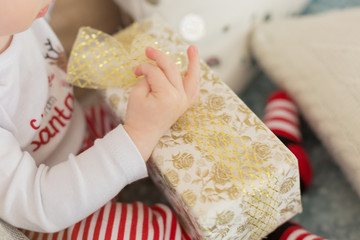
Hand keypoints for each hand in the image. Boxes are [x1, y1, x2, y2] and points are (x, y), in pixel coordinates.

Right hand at [123, 46, 199, 161]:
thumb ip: (146, 78)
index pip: (155, 72)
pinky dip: (194, 80)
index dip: (143, 67)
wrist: (142, 136)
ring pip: (191, 77)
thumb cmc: (137, 117)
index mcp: (167, 95)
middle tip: (148, 49)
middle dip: (159, 57)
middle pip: (171, 69)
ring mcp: (184, 101)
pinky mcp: (184, 105)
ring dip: (193, 63)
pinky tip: (193, 70)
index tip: (134, 71)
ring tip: (192, 49)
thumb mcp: (137, 94)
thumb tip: (152, 68)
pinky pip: (193, 90)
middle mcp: (179, 97)